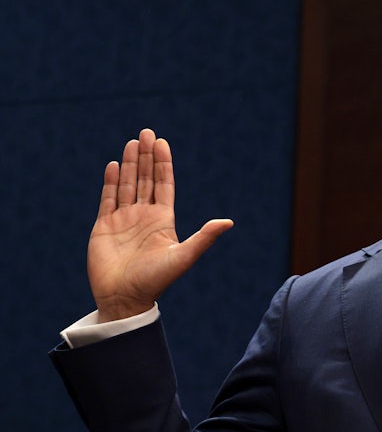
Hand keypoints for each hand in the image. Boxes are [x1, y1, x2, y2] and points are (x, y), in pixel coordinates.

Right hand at [88, 129, 233, 321]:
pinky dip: (111, 182)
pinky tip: (113, 165)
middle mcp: (144, 216)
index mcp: (163, 220)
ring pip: (127, 184)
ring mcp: (124, 220)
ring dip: (128, 164)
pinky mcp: (104, 226)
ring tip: (132, 142)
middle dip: (145, 156)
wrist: (125, 299)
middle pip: (145, 179)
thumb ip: (204, 237)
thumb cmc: (156, 280)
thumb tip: (228, 222)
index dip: (162, 164)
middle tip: (146, 133)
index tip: (162, 143)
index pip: (164, 184)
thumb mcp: (183, 256)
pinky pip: (107, 199)